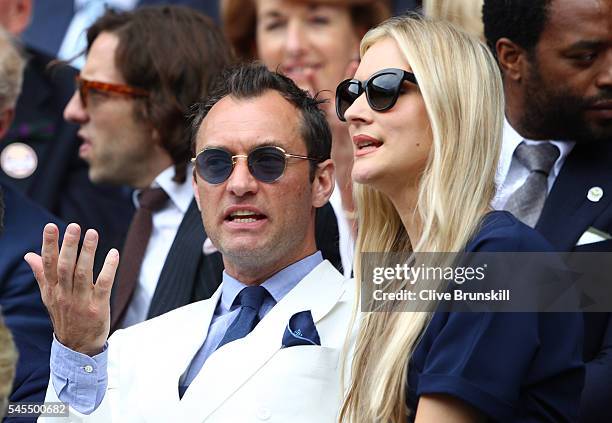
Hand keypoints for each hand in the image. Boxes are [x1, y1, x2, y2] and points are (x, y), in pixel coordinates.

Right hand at [24, 223, 118, 355]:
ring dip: (88, 253)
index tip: (50, 226)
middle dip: (69, 245)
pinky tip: (113, 254)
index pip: (48, 264)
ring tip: (92, 234)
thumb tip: (29, 255)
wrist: (77, 348)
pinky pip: (103, 285)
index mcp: (52, 290)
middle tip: (74, 226)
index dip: (49, 245)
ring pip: (83, 274)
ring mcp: (81, 302)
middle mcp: (64, 295)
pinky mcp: (98, 308)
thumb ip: (42, 275)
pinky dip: (108, 269)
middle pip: (65, 267)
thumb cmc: (65, 317)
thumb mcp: (50, 297)